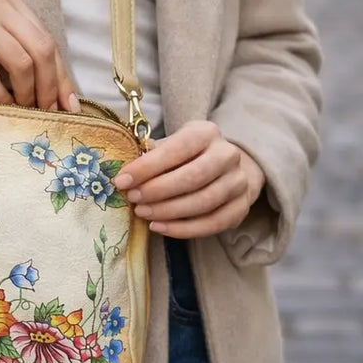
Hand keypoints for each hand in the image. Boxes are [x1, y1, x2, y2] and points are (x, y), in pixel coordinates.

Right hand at [0, 0, 80, 111]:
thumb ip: (7, 35)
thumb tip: (40, 77)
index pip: (47, 37)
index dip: (62, 73)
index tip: (69, 101)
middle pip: (42, 50)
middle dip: (52, 86)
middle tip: (51, 112)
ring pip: (22, 62)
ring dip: (29, 93)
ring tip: (27, 110)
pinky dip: (0, 94)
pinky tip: (2, 105)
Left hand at [112, 121, 264, 237]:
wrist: (226, 168)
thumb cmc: (188, 156)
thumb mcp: (172, 144)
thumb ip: (152, 154)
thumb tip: (127, 170)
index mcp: (206, 133)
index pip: (177, 148)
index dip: (148, 167)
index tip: (122, 181)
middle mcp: (227, 155)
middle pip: (193, 177)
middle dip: (158, 190)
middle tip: (133, 199)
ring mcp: (238, 183)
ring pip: (203, 202)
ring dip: (168, 211)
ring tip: (142, 213)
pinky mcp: (240, 208)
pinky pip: (212, 224)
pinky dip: (183, 229)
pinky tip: (159, 227)